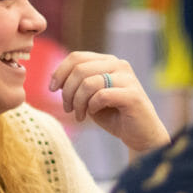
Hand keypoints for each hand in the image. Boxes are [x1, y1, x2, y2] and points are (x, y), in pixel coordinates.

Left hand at [50, 51, 169, 153]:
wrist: (140, 135)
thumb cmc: (114, 116)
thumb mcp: (89, 97)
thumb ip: (76, 84)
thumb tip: (53, 77)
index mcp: (108, 61)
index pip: (77, 57)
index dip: (60, 72)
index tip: (52, 89)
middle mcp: (119, 65)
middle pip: (80, 69)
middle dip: (67, 91)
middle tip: (67, 108)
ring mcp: (128, 78)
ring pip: (88, 82)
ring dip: (77, 102)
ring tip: (79, 115)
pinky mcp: (132, 95)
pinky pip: (101, 96)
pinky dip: (91, 106)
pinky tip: (92, 114)